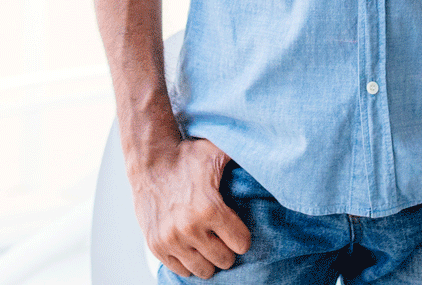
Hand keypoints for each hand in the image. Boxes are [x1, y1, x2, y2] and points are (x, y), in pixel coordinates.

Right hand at [128, 137, 251, 278]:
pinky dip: (189, 262)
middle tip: (225, 237)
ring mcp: (171, 240)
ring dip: (209, 259)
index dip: (243, 237)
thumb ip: (243, 154)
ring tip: (210, 244)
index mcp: (210, 208)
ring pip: (203, 270)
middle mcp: (190, 228)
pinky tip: (194, 247)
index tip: (240, 230)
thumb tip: (271, 154)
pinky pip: (181, 270)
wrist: (150, 161)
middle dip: (228, 250)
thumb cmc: (187, 155)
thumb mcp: (218, 151)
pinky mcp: (156, 247)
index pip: (241, 243)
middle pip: (224, 260)